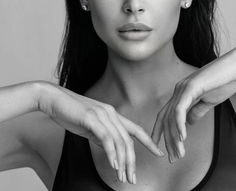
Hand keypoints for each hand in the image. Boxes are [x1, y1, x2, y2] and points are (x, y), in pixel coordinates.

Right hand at [37, 81, 162, 184]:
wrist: (54, 99)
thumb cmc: (71, 112)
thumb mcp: (90, 125)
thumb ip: (102, 135)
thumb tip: (110, 148)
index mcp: (112, 114)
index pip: (135, 129)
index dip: (149, 141)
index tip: (159, 153)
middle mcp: (111, 113)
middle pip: (128, 140)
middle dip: (132, 161)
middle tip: (132, 178)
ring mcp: (102, 115)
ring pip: (119, 141)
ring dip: (122, 162)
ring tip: (123, 177)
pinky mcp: (92, 118)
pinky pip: (106, 138)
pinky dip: (111, 153)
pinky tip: (113, 165)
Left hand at [151, 48, 235, 162]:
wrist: (235, 69)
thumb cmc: (224, 82)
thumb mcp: (208, 101)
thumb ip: (196, 111)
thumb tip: (188, 123)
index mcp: (181, 94)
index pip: (165, 114)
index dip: (160, 130)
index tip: (159, 147)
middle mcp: (178, 91)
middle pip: (166, 118)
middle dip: (167, 139)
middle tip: (173, 158)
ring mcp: (182, 88)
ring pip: (171, 116)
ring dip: (174, 137)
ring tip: (179, 153)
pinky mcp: (191, 87)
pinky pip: (180, 109)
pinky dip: (179, 124)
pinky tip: (182, 138)